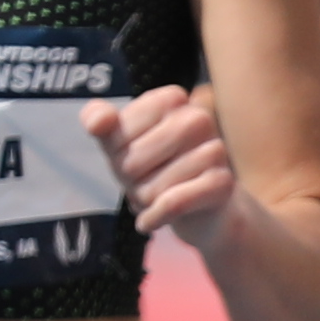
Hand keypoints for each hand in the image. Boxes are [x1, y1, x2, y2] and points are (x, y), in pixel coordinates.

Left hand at [93, 84, 241, 250]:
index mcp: (171, 99)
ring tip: (157, 197)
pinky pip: (174, 203)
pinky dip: (155, 217)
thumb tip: (98, 124)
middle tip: (144, 181)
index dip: (115, 153)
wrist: (203, 207)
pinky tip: (151, 221)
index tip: (132, 154)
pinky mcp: (222, 182)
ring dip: (145, 201)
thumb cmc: (157, 168)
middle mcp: (198, 117)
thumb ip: (98, 120)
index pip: (116, 132)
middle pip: (132, 161)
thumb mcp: (119, 142)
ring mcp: (215, 149)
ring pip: (152, 187)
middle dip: (129, 180)